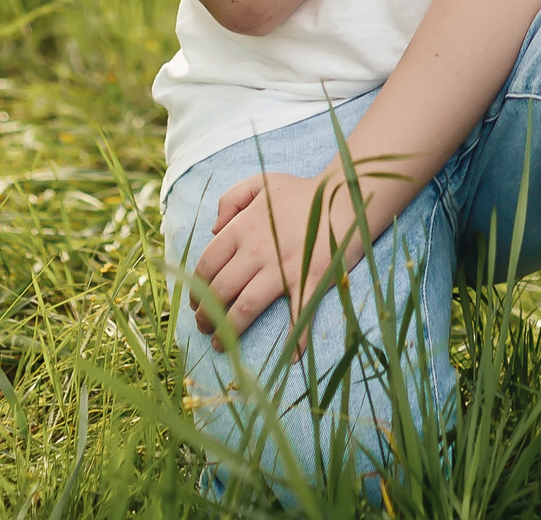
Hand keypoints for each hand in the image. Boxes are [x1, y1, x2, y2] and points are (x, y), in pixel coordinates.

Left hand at [188, 169, 365, 344]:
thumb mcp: (260, 183)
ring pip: (245, 308)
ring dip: (228, 330)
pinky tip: (290, 357)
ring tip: (221, 345)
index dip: (196, 288)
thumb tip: (213, 229)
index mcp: (242, 228)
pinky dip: (296, 339)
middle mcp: (257, 251)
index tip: (195, 303)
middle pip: (220, 290)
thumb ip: (229, 200)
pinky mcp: (310, 281)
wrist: (344, 195)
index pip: (206, 264)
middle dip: (206, 315)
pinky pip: (299, 314)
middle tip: (204, 327)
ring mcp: (284, 268)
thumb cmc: (301, 192)